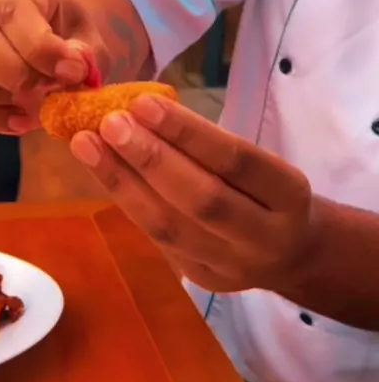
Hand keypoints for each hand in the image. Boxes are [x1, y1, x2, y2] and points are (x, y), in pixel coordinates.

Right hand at [0, 0, 103, 133]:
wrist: (61, 47)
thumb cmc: (74, 42)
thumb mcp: (92, 43)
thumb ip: (87, 55)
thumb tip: (74, 67)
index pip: (14, 13)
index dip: (42, 50)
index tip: (73, 74)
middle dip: (12, 74)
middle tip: (45, 93)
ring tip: (31, 108)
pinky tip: (19, 120)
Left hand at [70, 97, 313, 292]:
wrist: (294, 256)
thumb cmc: (271, 194)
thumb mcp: (265, 166)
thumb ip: (215, 148)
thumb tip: (142, 112)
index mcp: (290, 197)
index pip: (236, 161)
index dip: (188, 132)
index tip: (143, 103)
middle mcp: (264, 238)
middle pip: (202, 200)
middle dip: (150, 159)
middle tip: (110, 123)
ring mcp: (231, 266)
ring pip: (170, 226)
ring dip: (122, 182)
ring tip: (86, 144)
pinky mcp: (202, 279)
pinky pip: (159, 239)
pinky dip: (127, 201)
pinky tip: (101, 172)